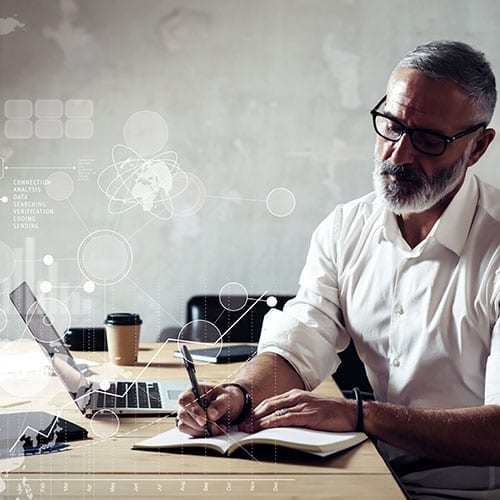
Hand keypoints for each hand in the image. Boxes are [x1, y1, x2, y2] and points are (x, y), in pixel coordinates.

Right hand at [177, 383, 244, 436]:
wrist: (229, 407)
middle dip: (199, 424)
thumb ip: (220, 404)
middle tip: (215, 427)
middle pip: (183, 415)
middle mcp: (188, 403)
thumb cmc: (225, 398)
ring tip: (218, 428)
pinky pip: (190, 433)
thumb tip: (211, 414)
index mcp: (193, 390)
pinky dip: (203, 435)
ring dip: (201, 431)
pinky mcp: (191, 426)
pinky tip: (215, 431)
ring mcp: (188, 415)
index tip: (204, 420)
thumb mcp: (227, 398)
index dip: (192, 410)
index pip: (185, 399)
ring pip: (184, 426)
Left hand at [240, 389, 356, 432]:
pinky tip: (266, 427)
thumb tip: (278, 421)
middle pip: (268, 405)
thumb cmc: (331, 412)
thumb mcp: (308, 408)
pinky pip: (287, 418)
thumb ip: (294, 411)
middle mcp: (296, 397)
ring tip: (248, 429)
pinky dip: (274, 422)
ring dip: (259, 420)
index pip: (270, 402)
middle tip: (242, 425)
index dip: (256, 411)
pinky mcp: (309, 414)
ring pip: (275, 411)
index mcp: (295, 395)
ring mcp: (302, 405)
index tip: (245, 419)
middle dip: (253, 416)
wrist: (351, 412)